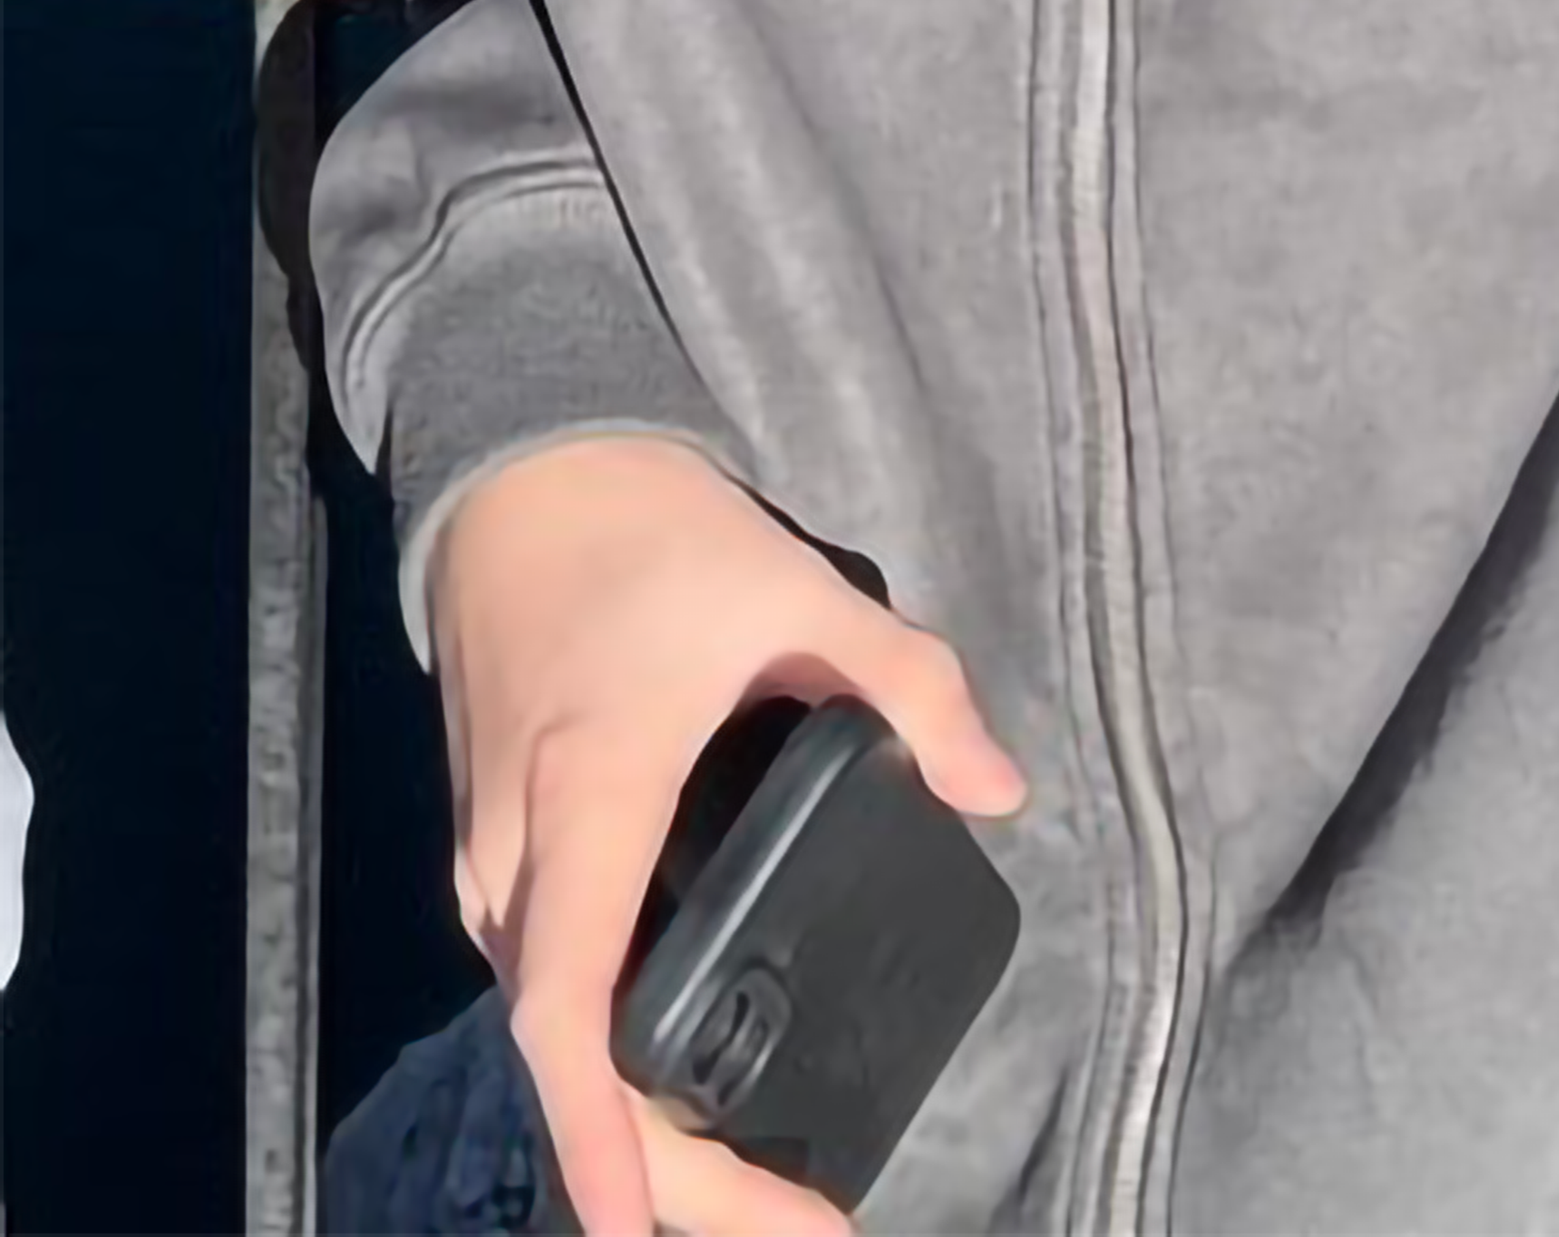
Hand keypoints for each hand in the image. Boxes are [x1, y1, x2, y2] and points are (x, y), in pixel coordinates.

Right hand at [431, 436, 1023, 1236]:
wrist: (525, 464)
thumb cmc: (648, 534)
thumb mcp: (792, 593)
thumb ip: (906, 688)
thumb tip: (1001, 789)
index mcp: (589, 804)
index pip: (571, 1009)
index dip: (603, 1136)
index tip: (640, 1231)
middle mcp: (518, 861)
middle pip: (567, 1062)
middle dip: (666, 1180)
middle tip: (799, 1232)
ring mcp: (490, 863)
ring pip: (551, 1032)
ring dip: (637, 1125)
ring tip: (757, 1188)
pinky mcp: (492, 853)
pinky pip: (544, 984)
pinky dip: (605, 1056)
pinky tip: (682, 1086)